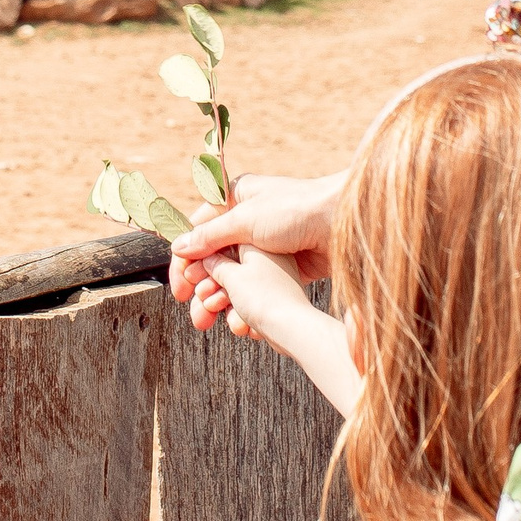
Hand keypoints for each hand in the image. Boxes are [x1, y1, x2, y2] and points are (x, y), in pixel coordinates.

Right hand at [170, 170, 342, 334]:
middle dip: (204, 289)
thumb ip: (210, 237)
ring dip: (223, 299)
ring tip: (217, 321)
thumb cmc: (295, 210)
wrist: (342, 222)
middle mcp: (247, 222)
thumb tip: (179, 247)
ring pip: (234, 276)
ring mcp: (264, 245)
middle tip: (198, 315)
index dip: (185, 264)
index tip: (180, 291)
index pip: (198, 233)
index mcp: (234, 200)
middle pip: (214, 259)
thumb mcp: (244, 220)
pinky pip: (256, 286)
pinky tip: (239, 320)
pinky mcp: (283, 265)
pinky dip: (246, 302)